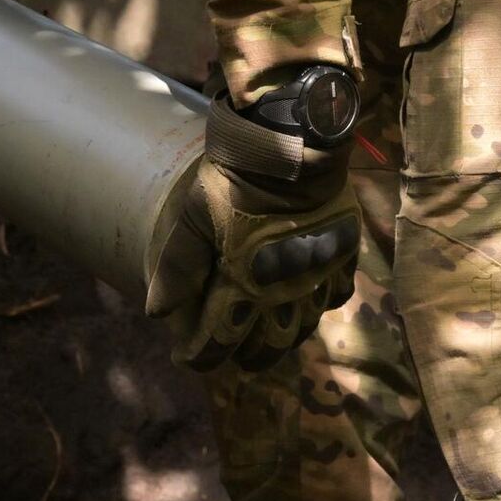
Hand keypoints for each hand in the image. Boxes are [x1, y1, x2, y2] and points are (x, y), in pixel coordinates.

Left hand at [144, 97, 359, 371]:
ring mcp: (317, 275)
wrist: (292, 142)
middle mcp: (284, 292)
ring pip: (302, 327)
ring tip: (268, 341)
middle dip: (246, 355)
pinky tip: (310, 303)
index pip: (219, 339)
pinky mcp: (343, 254)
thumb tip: (156, 313)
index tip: (185, 359)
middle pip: (267, 344)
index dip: (201, 354)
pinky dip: (320, 306)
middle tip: (232, 356)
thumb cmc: (236, 176)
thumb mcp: (195, 214)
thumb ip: (179, 266)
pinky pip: (335, 295)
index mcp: (244, 285)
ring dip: (283, 339)